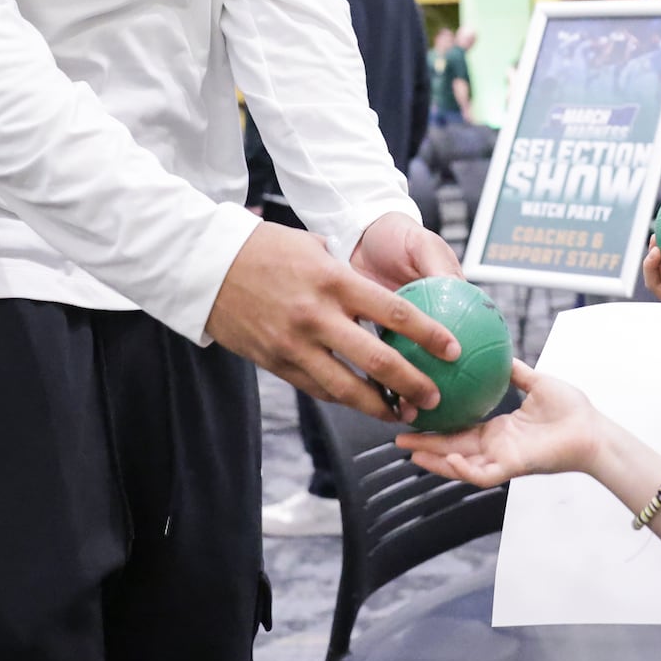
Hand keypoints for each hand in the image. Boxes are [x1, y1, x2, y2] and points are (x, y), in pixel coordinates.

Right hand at [205, 219, 461, 421]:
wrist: (206, 265)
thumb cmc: (264, 248)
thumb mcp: (314, 247)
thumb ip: (347, 274)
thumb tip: (380, 292)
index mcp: (334, 282)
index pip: (395, 314)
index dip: (430, 336)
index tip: (453, 351)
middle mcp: (317, 317)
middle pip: (378, 361)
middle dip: (414, 384)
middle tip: (435, 397)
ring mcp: (294, 345)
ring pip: (346, 389)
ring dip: (379, 406)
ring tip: (402, 413)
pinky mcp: (275, 363)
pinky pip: (317, 388)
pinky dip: (343, 398)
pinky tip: (361, 402)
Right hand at [396, 361, 598, 485]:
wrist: (594, 430)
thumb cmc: (572, 410)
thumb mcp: (537, 382)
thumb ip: (516, 371)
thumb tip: (498, 351)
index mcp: (499, 429)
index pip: (459, 429)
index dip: (436, 425)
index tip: (415, 411)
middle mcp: (496, 447)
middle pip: (451, 449)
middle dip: (424, 446)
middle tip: (397, 434)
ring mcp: (503, 459)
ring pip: (461, 466)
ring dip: (436, 461)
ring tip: (411, 452)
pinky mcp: (514, 468)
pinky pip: (484, 474)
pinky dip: (464, 470)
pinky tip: (448, 458)